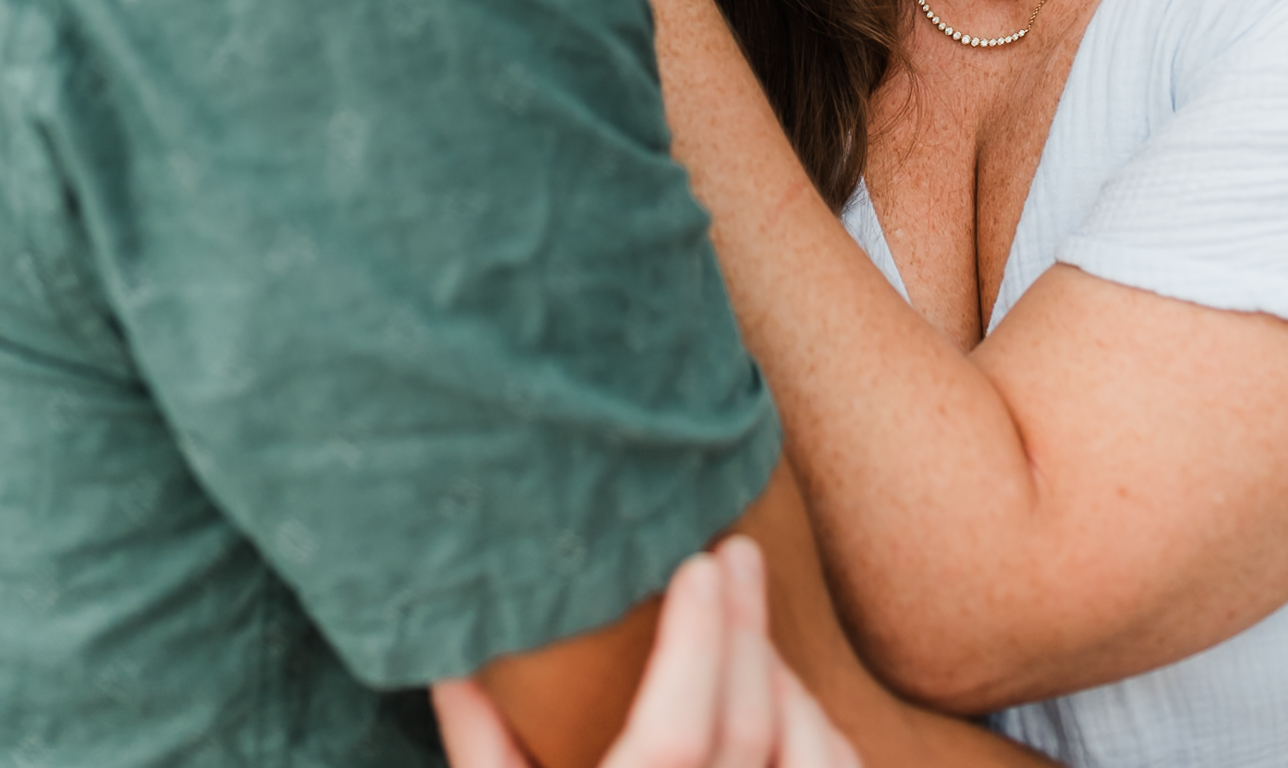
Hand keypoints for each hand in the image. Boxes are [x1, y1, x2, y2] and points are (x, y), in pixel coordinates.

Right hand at [430, 538, 861, 767]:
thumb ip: (482, 756)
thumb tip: (452, 659)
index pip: (670, 744)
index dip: (694, 647)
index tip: (698, 565)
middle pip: (749, 736)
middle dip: (745, 632)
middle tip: (734, 555)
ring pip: (811, 764)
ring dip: (786, 686)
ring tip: (751, 630)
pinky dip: (820, 742)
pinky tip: (789, 708)